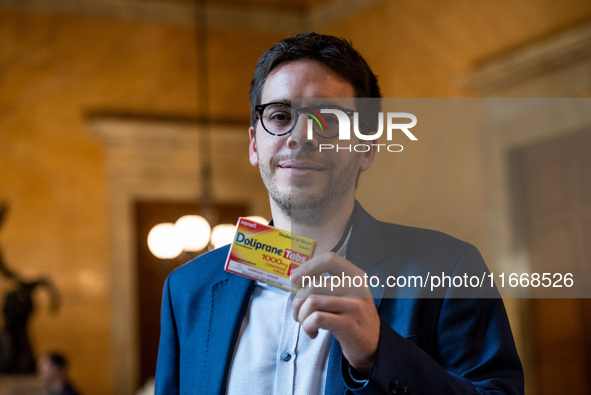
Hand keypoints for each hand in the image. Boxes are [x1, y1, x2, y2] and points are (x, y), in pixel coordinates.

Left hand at [290, 252, 379, 371]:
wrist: (373, 346)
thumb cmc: (351, 318)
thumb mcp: (346, 295)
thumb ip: (326, 284)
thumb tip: (296, 276)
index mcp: (355, 276)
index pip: (329, 259)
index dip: (308, 267)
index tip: (295, 279)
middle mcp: (357, 288)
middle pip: (314, 285)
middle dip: (298, 301)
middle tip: (299, 313)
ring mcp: (354, 306)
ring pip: (312, 301)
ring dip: (301, 315)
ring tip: (306, 323)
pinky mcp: (349, 325)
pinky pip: (316, 318)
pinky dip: (307, 326)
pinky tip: (313, 332)